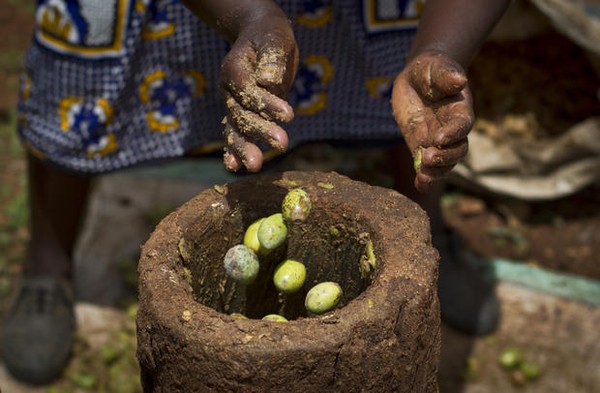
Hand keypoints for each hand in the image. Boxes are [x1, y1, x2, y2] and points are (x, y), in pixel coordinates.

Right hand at [220, 13, 298, 171]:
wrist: (261, 40)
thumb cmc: (270, 37)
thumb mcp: (274, 39)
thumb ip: (271, 58)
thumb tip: (268, 81)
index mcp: (234, 70)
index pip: (248, 91)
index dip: (267, 104)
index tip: (289, 115)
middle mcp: (229, 91)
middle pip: (241, 115)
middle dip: (260, 130)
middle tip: (282, 144)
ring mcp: (234, 105)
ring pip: (235, 129)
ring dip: (244, 148)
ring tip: (256, 165)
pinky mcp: (244, 115)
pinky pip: (235, 134)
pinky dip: (234, 151)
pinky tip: (234, 167)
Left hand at [391, 51, 473, 191]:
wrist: (418, 78)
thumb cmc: (431, 69)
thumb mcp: (436, 67)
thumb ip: (445, 76)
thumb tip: (460, 81)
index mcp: (459, 110)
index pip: (462, 125)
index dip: (453, 133)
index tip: (440, 138)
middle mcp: (451, 129)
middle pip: (456, 150)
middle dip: (445, 157)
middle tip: (429, 157)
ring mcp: (436, 140)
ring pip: (443, 163)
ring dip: (435, 171)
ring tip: (423, 176)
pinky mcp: (420, 146)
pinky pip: (424, 166)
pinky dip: (424, 178)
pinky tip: (420, 186)